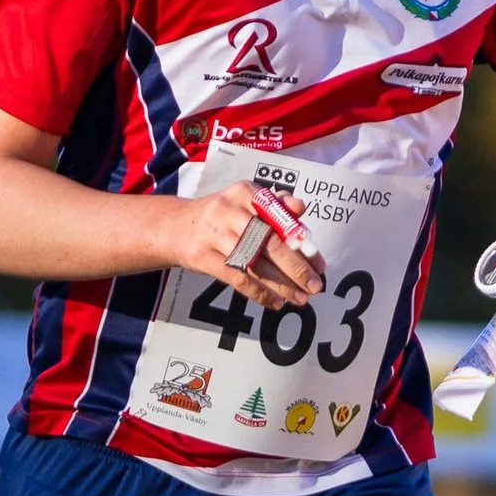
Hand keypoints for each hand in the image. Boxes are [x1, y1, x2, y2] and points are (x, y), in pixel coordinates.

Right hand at [157, 183, 322, 307]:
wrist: (175, 227)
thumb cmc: (222, 215)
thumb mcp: (246, 202)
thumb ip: (276, 205)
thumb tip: (300, 208)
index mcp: (245, 192)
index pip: (280, 217)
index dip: (302, 242)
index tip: (319, 263)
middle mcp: (229, 210)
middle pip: (269, 242)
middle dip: (296, 268)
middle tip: (315, 286)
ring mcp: (214, 234)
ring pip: (254, 263)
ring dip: (281, 284)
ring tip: (301, 298)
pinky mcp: (203, 257)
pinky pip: (237, 278)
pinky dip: (259, 292)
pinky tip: (275, 302)